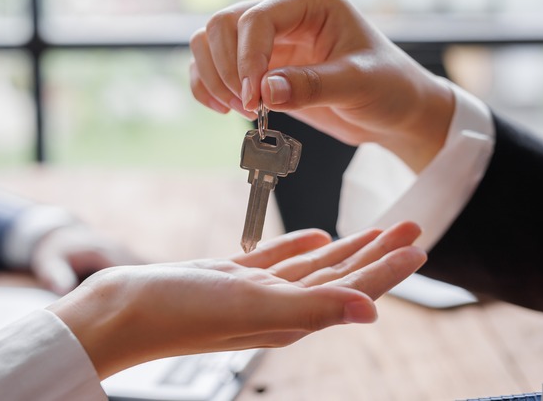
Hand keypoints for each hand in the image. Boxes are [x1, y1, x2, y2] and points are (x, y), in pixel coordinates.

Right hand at [48, 221, 425, 378]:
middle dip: (378, 251)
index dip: (388, 269)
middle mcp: (280, 307)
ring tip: (376, 228)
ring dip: (348, 247)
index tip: (420, 245)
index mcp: (291, 317)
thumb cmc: (180, 313)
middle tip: (411, 225)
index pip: (353, 290)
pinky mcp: (231, 277)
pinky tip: (319, 235)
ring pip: (315, 266)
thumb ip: (311, 309)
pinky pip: (278, 260)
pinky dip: (302, 246)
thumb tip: (372, 312)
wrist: (122, 311)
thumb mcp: (251, 306)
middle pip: (342, 276)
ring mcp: (255, 292)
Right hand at [189, 0, 454, 171]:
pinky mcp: (257, 64)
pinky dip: (207, 87)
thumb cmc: (388, 87)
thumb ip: (312, 86)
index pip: (257, 18)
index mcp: (310, 0)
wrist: (393, 110)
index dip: (246, 59)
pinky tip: (224, 109)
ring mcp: (267, 38)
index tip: (253, 99)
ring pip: (210, 41)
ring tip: (240, 110)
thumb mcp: (358, 85)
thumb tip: (264, 91)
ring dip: (212, 77)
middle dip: (226, 69)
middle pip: (223, 24)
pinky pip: (212, 65)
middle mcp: (283, 12)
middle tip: (248, 107)